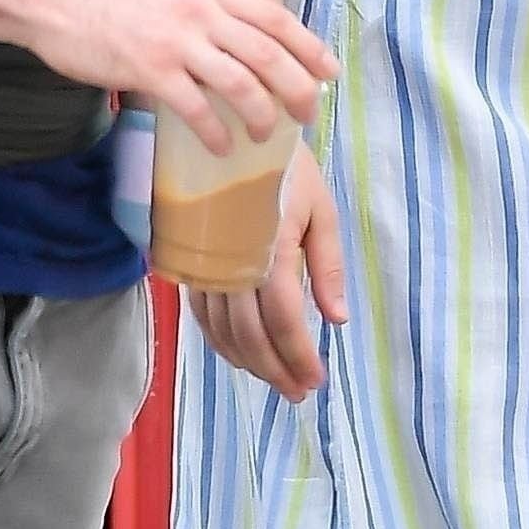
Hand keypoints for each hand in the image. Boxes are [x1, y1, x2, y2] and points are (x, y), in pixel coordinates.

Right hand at [23, 0, 336, 150]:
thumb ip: (208, 10)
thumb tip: (240, 40)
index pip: (275, 18)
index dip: (309, 47)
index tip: (330, 71)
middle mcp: (202, 13)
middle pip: (268, 54)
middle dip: (297, 89)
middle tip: (307, 115)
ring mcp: (177, 42)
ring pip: (241, 82)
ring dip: (261, 115)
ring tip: (265, 135)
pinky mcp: (150, 70)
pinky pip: (197, 108)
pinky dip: (216, 132)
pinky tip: (222, 147)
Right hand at [186, 146, 347, 401]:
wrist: (233, 136)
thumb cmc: (286, 170)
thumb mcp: (321, 211)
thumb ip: (327, 267)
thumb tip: (337, 319)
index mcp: (270, 248)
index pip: (284, 320)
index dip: (299, 356)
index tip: (316, 380)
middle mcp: (232, 262)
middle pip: (250, 335)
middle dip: (275, 370)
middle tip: (298, 392)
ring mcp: (207, 264)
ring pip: (222, 331)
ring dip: (248, 363)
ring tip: (276, 381)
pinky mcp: (192, 263)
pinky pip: (202, 315)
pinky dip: (221, 342)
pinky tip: (241, 356)